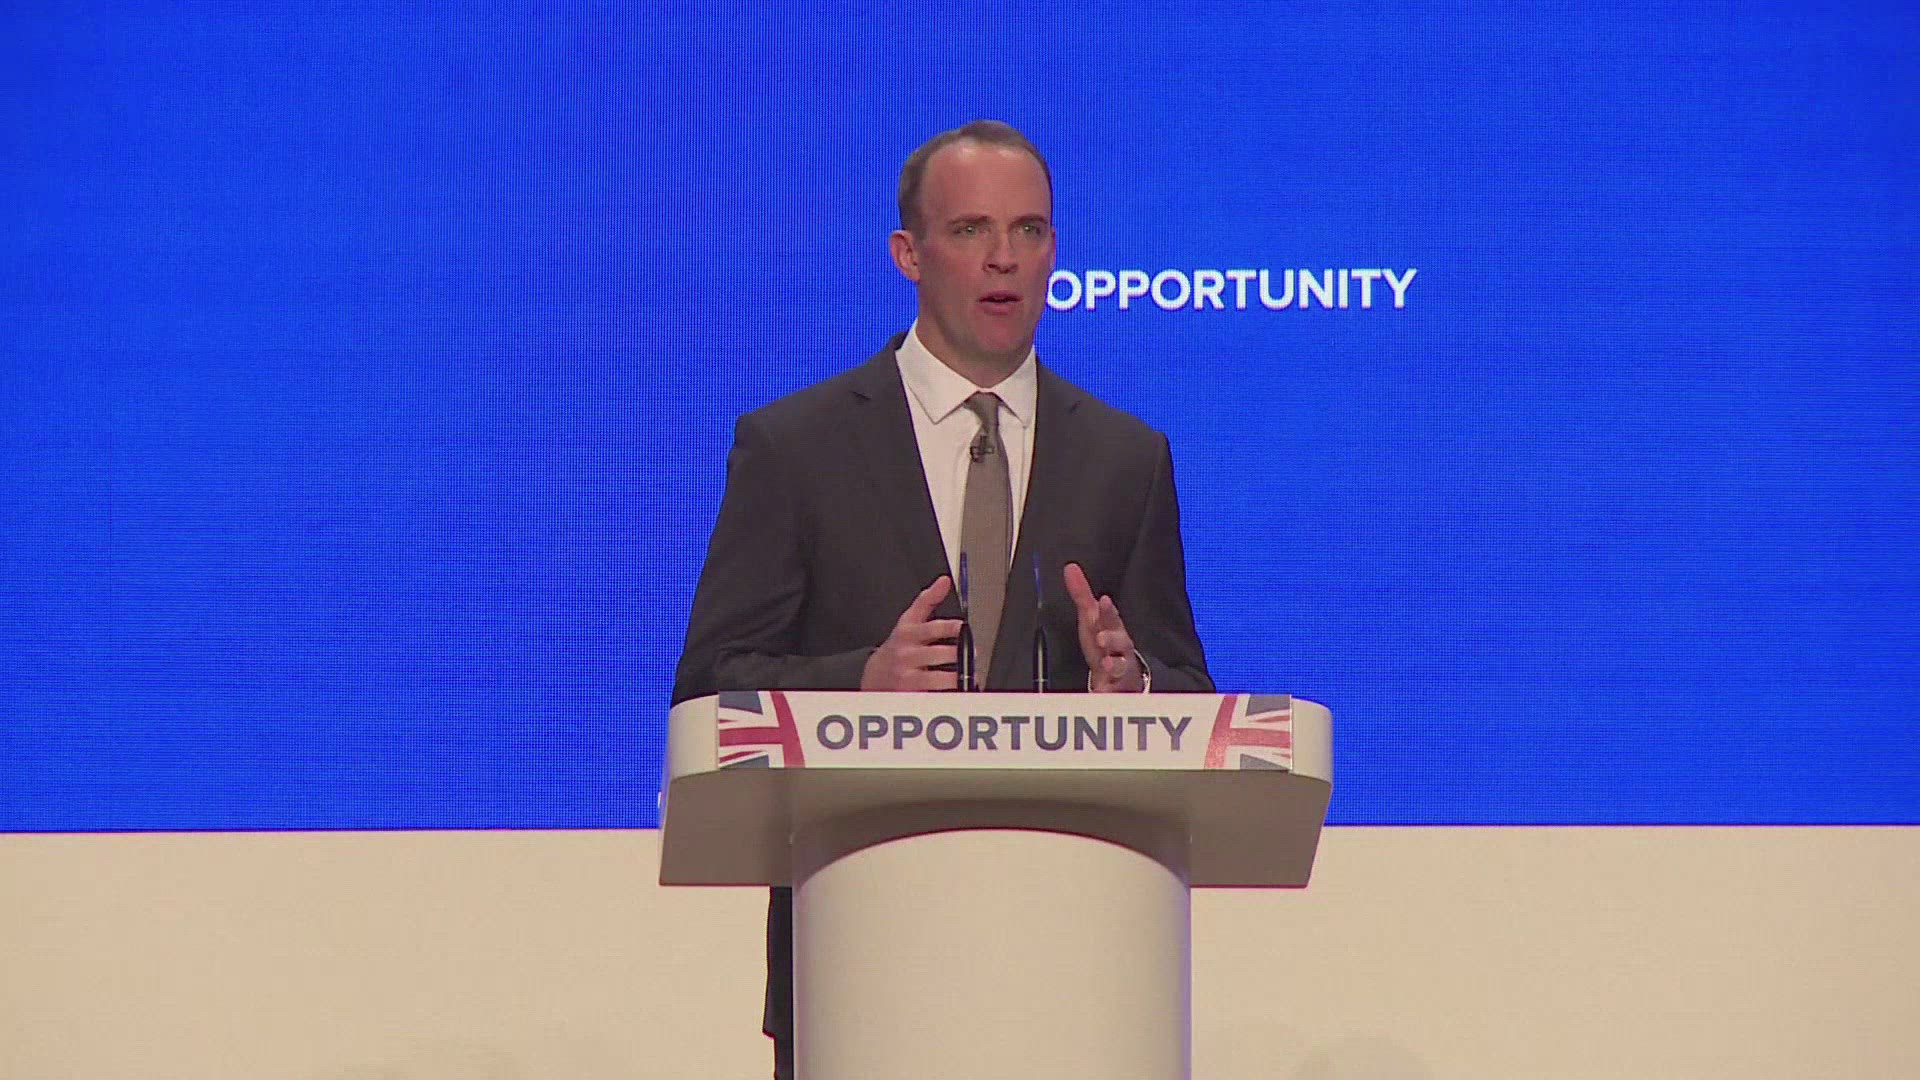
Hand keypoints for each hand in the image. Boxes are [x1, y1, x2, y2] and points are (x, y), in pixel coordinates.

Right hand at [860, 576, 962, 690]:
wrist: (875, 675)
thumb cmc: (898, 647)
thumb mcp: (908, 621)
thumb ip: (928, 600)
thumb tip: (944, 581)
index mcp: (908, 634)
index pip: (931, 628)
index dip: (950, 627)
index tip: (962, 627)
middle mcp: (906, 656)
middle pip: (937, 654)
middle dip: (958, 654)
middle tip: (972, 654)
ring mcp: (907, 678)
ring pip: (937, 679)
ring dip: (956, 677)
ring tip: (968, 675)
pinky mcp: (910, 696)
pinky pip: (933, 696)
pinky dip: (947, 694)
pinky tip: (957, 691)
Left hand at [1062, 563, 1144, 692]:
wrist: (1121, 676)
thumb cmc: (1105, 644)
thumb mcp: (1091, 619)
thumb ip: (1081, 594)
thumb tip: (1070, 568)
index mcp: (1112, 630)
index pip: (1111, 618)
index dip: (1108, 611)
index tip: (1103, 601)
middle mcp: (1120, 649)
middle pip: (1121, 641)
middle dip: (1112, 638)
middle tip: (1101, 636)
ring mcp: (1121, 670)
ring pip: (1122, 666)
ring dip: (1115, 664)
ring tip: (1105, 663)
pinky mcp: (1118, 691)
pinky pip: (1115, 693)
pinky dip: (1109, 693)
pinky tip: (1102, 693)